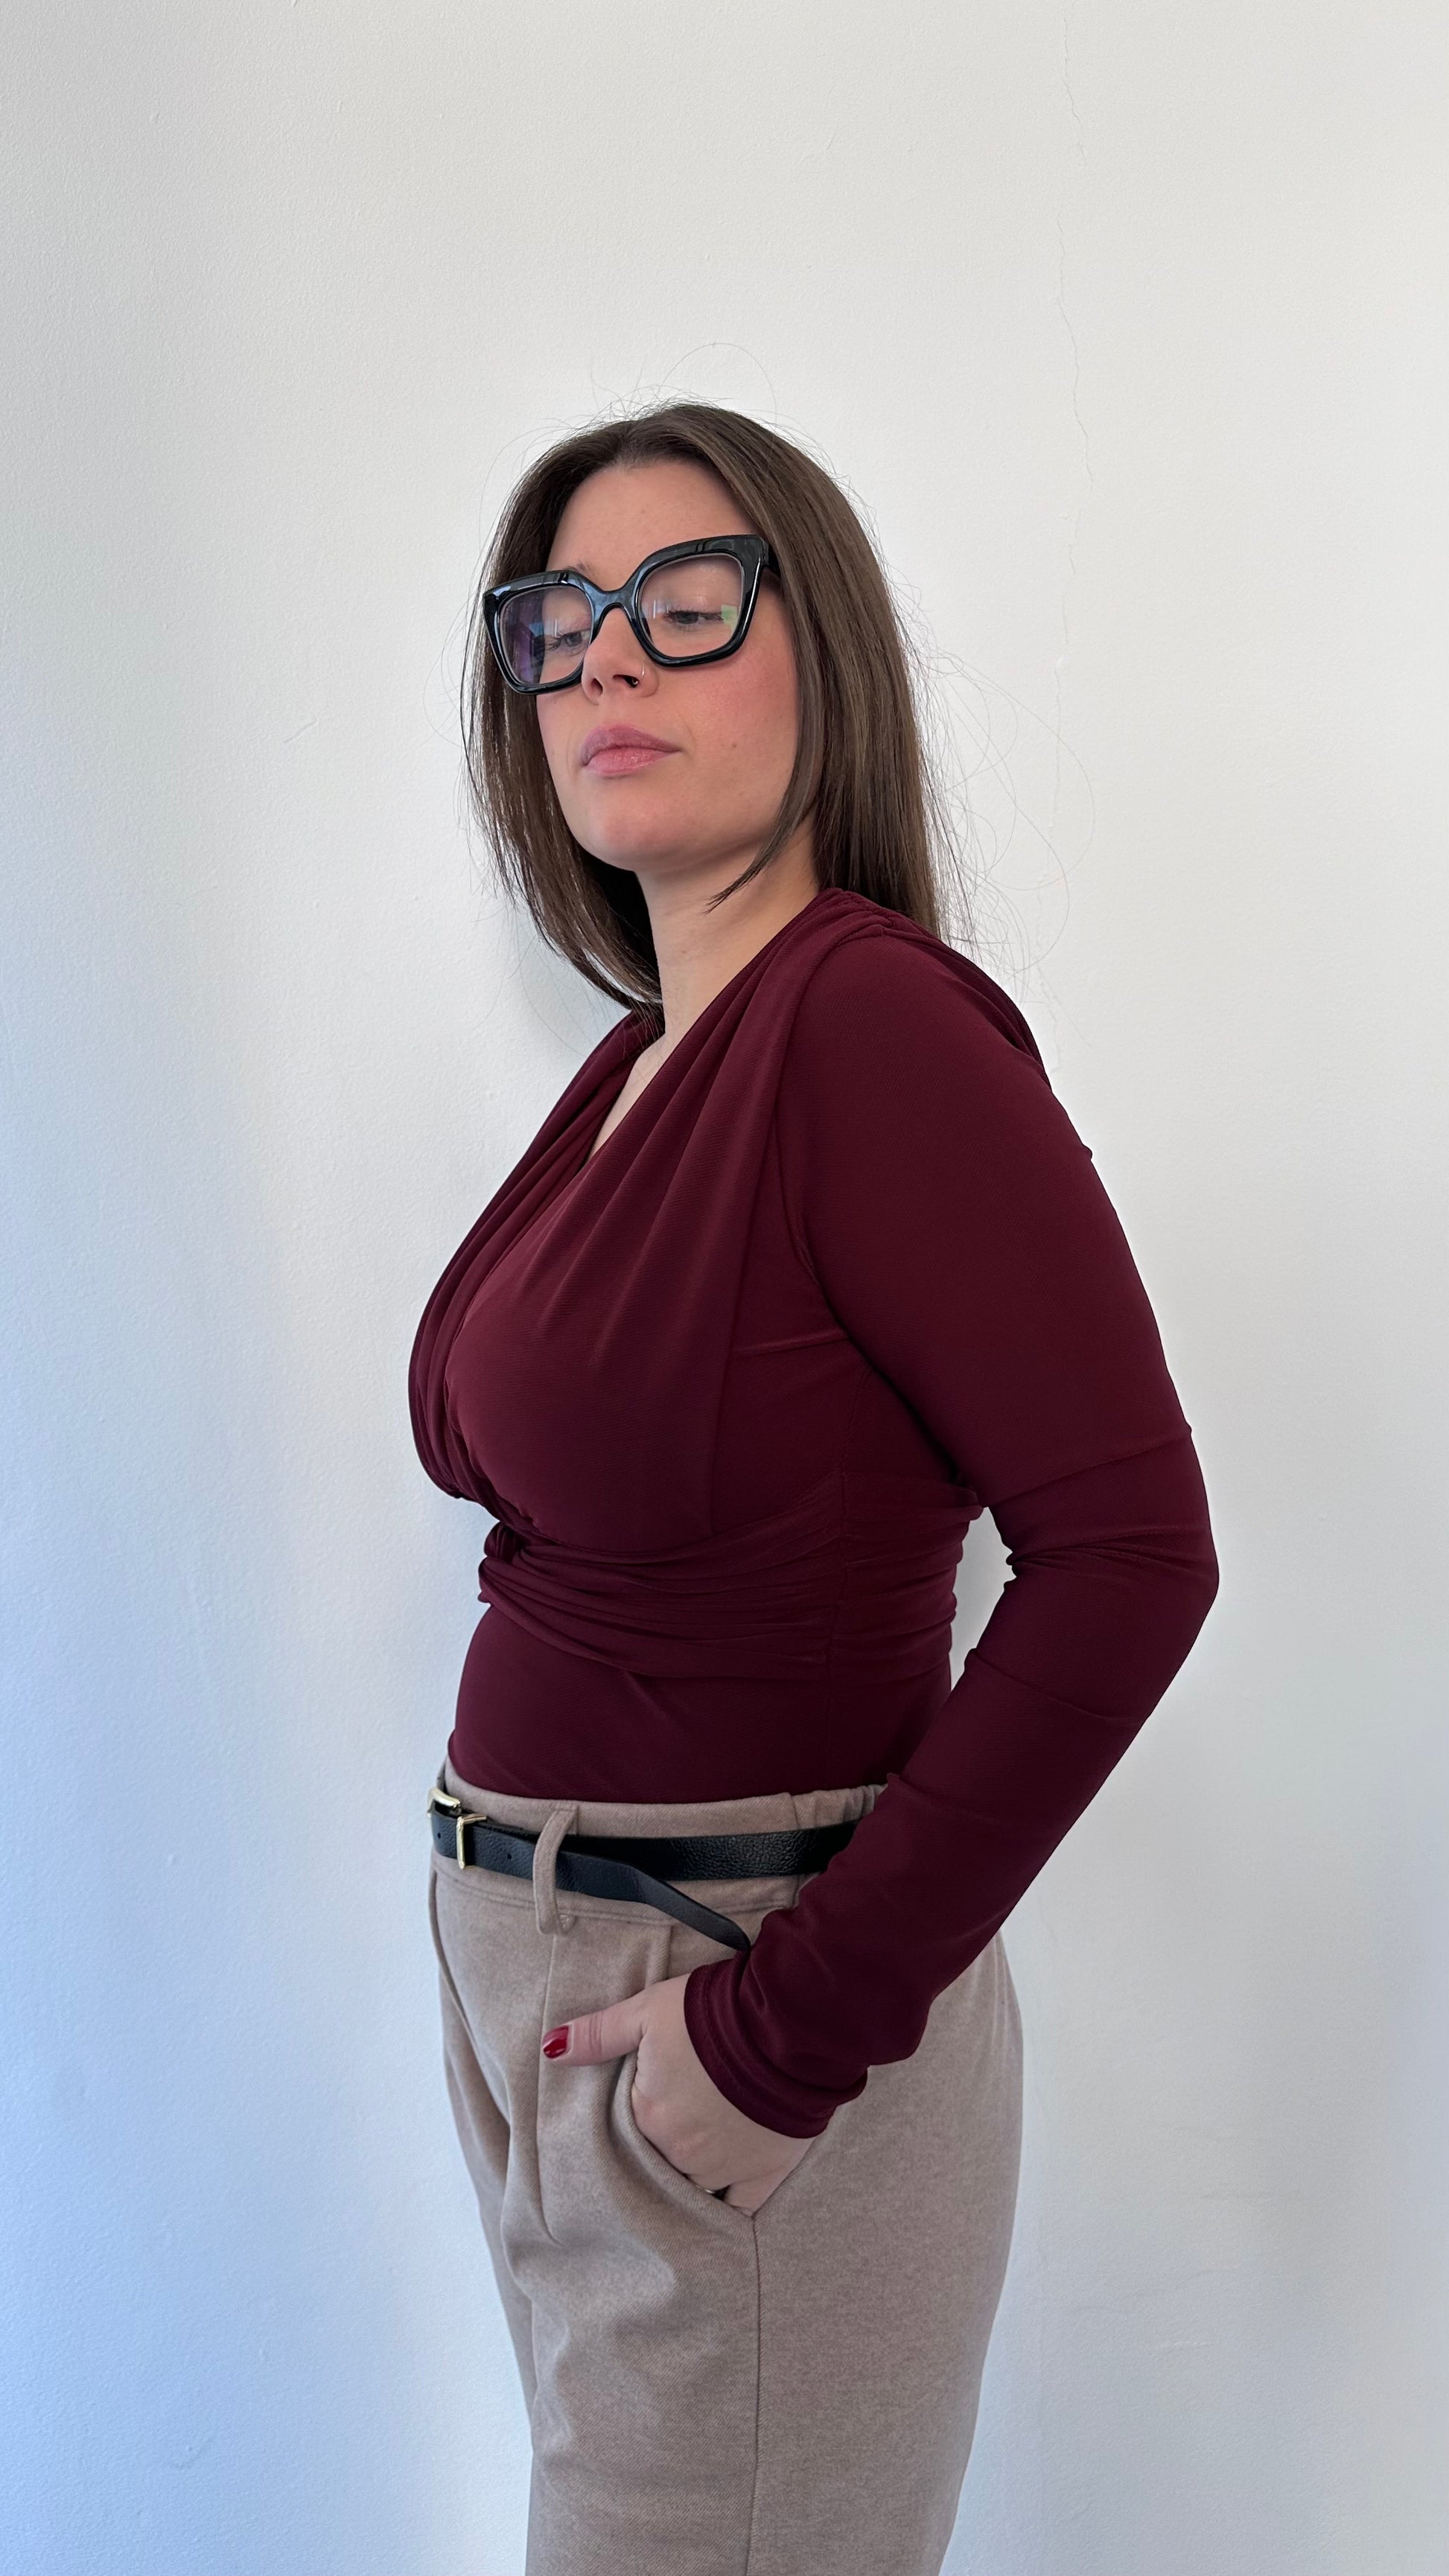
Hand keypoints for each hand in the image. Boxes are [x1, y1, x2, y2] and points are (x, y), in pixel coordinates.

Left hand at [541, 1971, 816, 2212]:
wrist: (786, 2024)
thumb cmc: (712, 2013)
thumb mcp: (647, 2011)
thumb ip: (599, 2035)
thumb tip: (551, 2047)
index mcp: (648, 2118)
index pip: (629, 2130)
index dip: (639, 2113)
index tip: (651, 2097)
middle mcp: (679, 2154)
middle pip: (660, 2161)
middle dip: (665, 2145)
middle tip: (680, 2118)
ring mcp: (723, 2170)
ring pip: (694, 2187)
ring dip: (693, 2172)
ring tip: (702, 2150)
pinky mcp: (764, 2174)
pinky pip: (738, 2209)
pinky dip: (728, 2208)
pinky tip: (723, 2201)